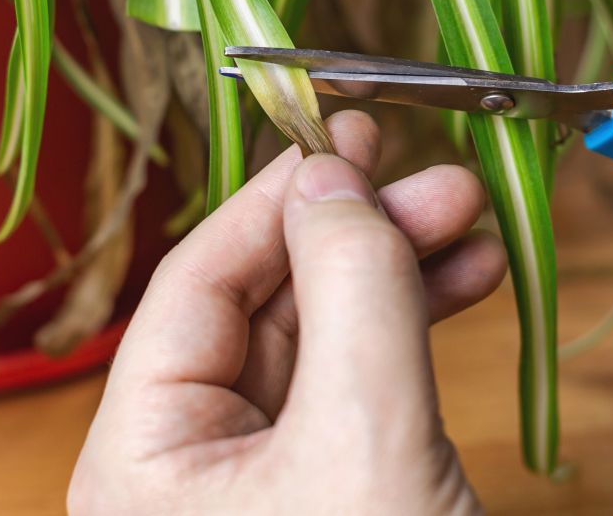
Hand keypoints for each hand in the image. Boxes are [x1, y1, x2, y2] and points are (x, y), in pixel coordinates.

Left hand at [68, 111, 506, 514]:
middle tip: (434, 178)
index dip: (275, 200)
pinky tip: (463, 285)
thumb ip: (352, 291)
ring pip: (320, 341)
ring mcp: (260, 485)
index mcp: (143, 457)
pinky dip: (410, 334)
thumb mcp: (366, 437)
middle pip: (265, 304)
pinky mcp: (327, 497)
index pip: (197, 285)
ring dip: (396, 275)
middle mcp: (186, 467)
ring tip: (469, 223)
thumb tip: (334, 175)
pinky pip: (358, 388)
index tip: (345, 133)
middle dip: (355, 233)